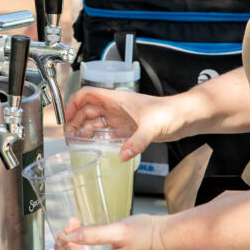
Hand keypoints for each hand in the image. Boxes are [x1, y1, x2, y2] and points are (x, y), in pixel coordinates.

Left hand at [54, 213, 171, 249]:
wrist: (167, 237)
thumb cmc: (147, 234)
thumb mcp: (117, 231)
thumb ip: (92, 235)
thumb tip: (71, 236)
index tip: (58, 237)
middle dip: (68, 246)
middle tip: (66, 228)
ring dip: (76, 244)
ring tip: (74, 226)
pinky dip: (87, 247)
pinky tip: (86, 234)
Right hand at [62, 87, 178, 162]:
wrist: (183, 118)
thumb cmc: (169, 113)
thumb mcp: (151, 127)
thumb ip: (137, 142)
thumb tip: (123, 155)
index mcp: (116, 99)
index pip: (87, 95)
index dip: (73, 103)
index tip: (67, 116)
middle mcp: (115, 107)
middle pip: (87, 110)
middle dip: (76, 121)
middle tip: (69, 136)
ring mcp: (120, 117)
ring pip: (95, 121)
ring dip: (85, 130)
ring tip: (77, 143)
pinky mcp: (126, 128)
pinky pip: (106, 132)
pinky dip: (98, 138)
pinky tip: (94, 147)